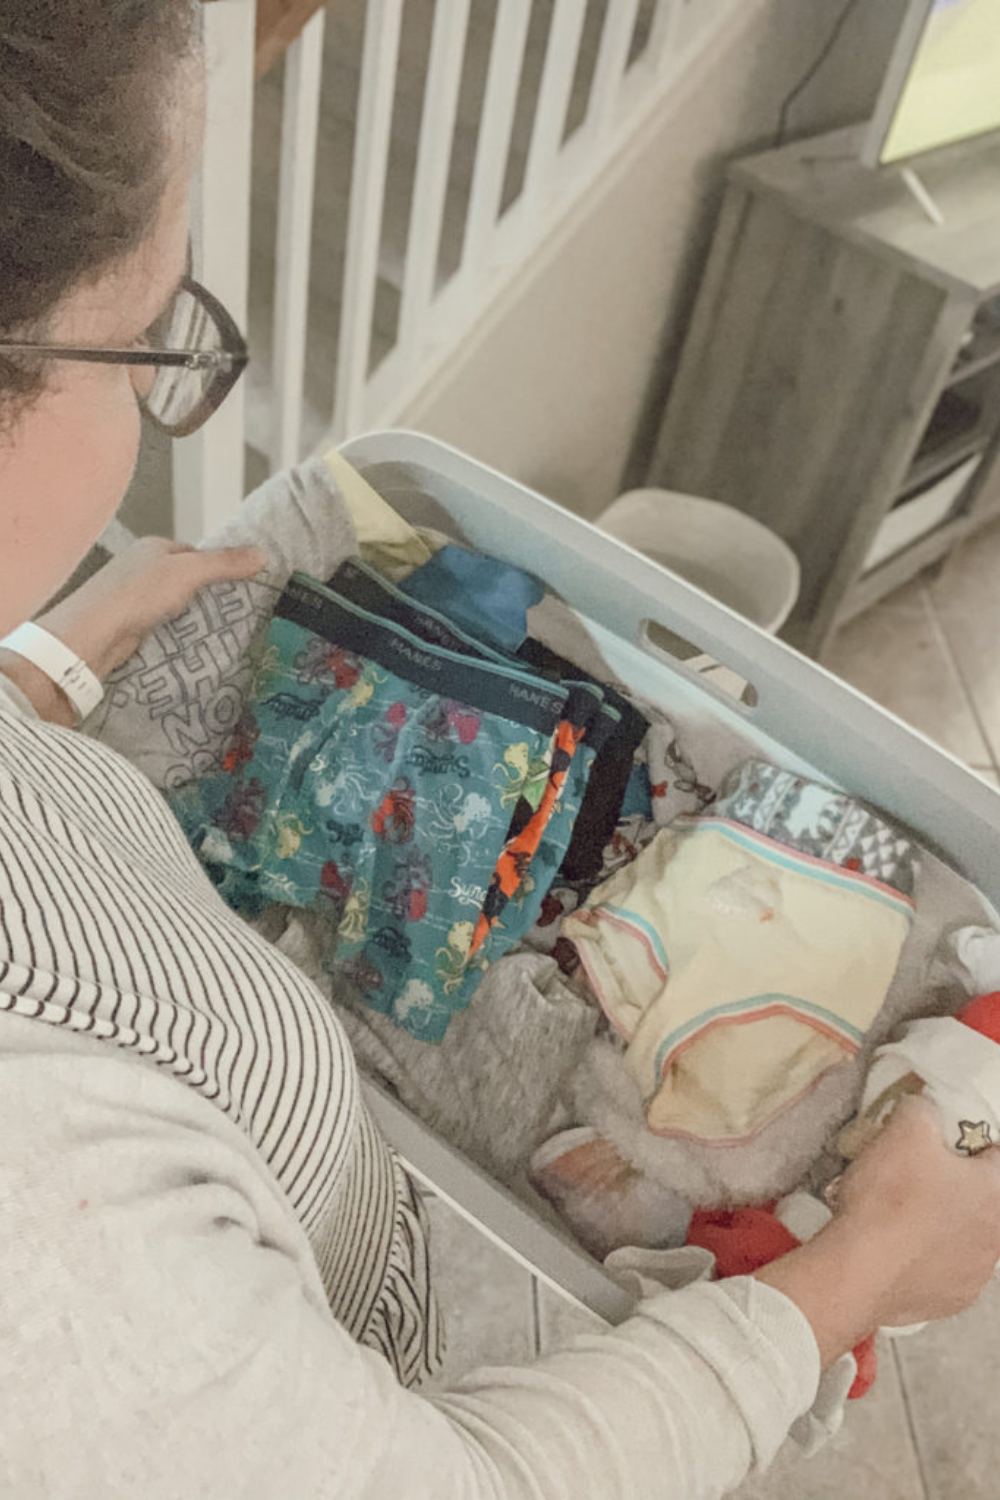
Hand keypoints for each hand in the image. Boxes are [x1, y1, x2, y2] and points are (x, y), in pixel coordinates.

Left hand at [38, 537, 268, 680]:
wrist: (93, 635)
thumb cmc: (137, 595)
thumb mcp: (188, 572)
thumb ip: (224, 563)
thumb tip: (262, 554)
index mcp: (154, 547)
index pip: (196, 554)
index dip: (219, 568)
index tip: (243, 586)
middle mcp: (142, 568)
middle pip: (186, 580)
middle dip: (207, 595)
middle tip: (236, 614)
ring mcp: (133, 597)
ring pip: (175, 605)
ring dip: (192, 617)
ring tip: (220, 632)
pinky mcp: (130, 624)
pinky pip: (163, 625)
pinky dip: (177, 633)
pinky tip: (190, 644)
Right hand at [755, 1096, 999, 1364]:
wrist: (858, 1270)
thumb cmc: (890, 1197)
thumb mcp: (905, 1129)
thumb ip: (922, 1108)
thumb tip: (923, 1109)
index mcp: (997, 1194)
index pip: (996, 1154)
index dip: (965, 1141)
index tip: (935, 1141)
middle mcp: (997, 1239)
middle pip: (979, 1197)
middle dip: (951, 1183)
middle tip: (912, 1173)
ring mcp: (975, 1276)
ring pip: (961, 1235)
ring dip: (938, 1221)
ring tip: (897, 1212)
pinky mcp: (950, 1301)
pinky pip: (940, 1268)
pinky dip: (922, 1255)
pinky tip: (894, 1246)